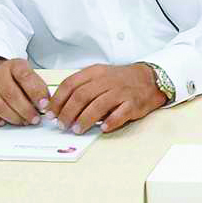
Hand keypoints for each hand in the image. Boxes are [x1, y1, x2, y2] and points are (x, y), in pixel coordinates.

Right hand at [0, 56, 49, 127]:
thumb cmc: (17, 79)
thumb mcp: (31, 76)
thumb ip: (39, 88)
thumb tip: (46, 106)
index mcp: (14, 66)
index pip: (25, 77)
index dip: (36, 93)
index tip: (44, 105)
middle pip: (11, 94)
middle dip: (26, 110)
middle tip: (35, 119)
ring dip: (14, 117)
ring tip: (25, 121)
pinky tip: (3, 122)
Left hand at [46, 63, 167, 133]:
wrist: (150, 79)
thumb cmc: (121, 80)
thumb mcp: (99, 76)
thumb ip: (81, 87)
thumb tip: (59, 108)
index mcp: (95, 72)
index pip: (70, 84)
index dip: (57, 100)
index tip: (51, 113)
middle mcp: (107, 80)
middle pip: (81, 96)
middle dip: (68, 113)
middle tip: (62, 125)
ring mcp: (121, 91)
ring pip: (98, 106)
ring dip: (84, 120)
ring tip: (77, 130)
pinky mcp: (133, 103)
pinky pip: (119, 114)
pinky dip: (110, 122)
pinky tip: (103, 128)